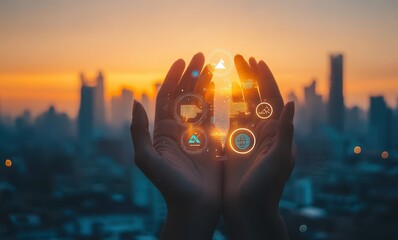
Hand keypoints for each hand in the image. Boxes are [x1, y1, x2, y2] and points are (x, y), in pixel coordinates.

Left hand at [131, 53, 221, 239]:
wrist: (194, 205)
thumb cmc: (168, 185)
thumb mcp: (147, 159)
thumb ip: (139, 131)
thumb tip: (134, 102)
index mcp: (162, 130)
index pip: (167, 97)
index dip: (174, 78)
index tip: (183, 61)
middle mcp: (178, 128)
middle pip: (184, 95)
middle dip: (192, 74)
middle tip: (201, 56)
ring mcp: (196, 133)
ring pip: (200, 102)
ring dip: (205, 83)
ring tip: (213, 66)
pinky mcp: (211, 140)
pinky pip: (214, 116)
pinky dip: (218, 101)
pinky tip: (223, 87)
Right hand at [223, 55, 294, 238]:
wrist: (249, 209)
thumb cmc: (267, 187)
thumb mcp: (280, 159)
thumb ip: (286, 132)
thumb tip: (292, 103)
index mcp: (277, 132)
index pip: (272, 98)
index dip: (265, 79)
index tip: (257, 61)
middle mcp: (264, 130)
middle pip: (257, 97)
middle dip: (250, 77)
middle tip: (240, 57)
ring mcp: (249, 136)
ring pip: (243, 105)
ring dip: (237, 87)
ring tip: (229, 69)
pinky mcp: (234, 144)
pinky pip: (230, 119)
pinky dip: (225, 106)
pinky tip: (217, 93)